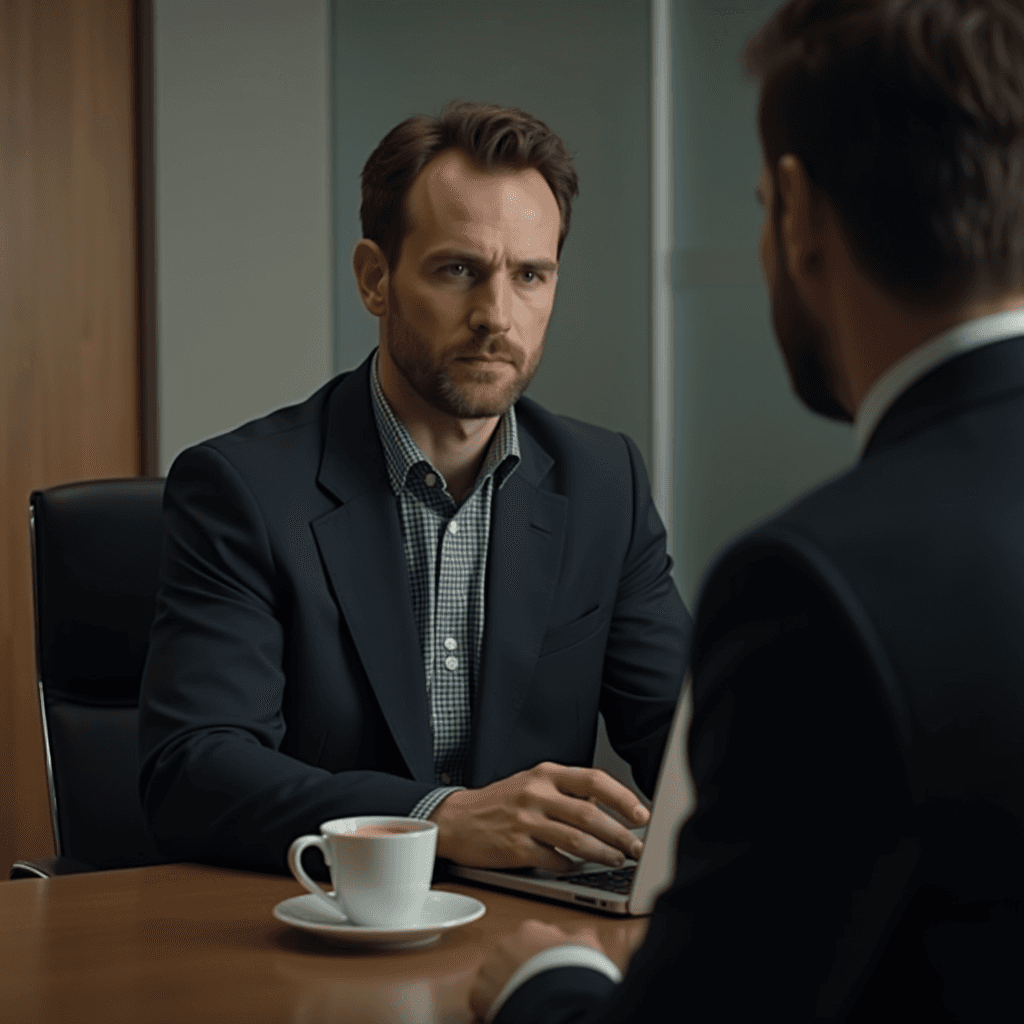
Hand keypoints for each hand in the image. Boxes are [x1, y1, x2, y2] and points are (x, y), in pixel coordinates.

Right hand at [429, 761, 648, 870]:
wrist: (456, 819)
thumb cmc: (499, 802)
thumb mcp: (532, 783)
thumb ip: (566, 791)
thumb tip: (607, 806)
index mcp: (545, 774)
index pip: (594, 781)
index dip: (623, 798)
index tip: (642, 814)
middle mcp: (537, 794)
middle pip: (591, 814)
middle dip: (620, 834)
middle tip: (637, 847)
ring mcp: (526, 821)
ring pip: (577, 840)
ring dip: (603, 853)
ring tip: (617, 860)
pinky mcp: (516, 848)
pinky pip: (555, 861)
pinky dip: (572, 867)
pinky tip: (579, 868)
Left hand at [469, 919, 605, 1021]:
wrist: (558, 1000)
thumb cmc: (573, 972)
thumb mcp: (587, 947)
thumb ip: (580, 936)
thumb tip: (583, 934)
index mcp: (530, 930)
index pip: (531, 939)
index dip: (540, 957)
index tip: (546, 970)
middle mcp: (505, 945)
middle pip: (510, 956)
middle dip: (519, 970)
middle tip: (534, 988)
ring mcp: (489, 968)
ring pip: (494, 976)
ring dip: (504, 986)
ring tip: (522, 1001)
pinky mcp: (477, 993)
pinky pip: (482, 999)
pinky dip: (491, 1006)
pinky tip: (508, 1011)